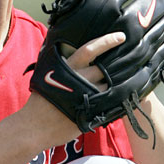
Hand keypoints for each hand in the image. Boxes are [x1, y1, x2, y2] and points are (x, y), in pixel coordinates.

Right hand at [22, 32, 125, 146]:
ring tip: (124, 82)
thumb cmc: (39, 101)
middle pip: (104, 68)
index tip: (121, 36)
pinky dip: (114, 101)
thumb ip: (62, 65)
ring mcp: (85, 96)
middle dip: (117, 66)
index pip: (90, 49)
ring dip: (115, 86)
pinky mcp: (90, 113)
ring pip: (109, 87)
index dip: (107, 41)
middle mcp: (78, 79)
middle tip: (130, 61)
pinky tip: (119, 99)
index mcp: (67, 68)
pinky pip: (109, 105)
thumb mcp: (47, 76)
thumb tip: (72, 55)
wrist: (34, 126)